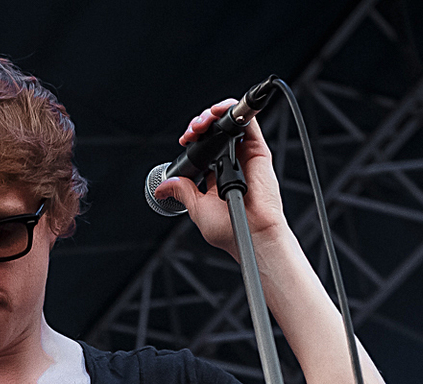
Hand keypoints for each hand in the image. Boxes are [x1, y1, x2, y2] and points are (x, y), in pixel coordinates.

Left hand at [154, 99, 289, 259]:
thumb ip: (182, 192)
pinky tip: (218, 111)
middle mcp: (231, 162)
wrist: (252, 234)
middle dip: (199, 124)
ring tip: (202, 124)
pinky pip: (248, 122)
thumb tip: (163, 188)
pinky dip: (232, 110)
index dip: (192, 139)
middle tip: (191, 133)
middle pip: (214, 131)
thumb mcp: (197, 209)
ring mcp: (245, 155)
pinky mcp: (258, 151)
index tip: (184, 141)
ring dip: (212, 114)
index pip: (203, 148)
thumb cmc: (231, 229)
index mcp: (216, 176)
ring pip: (229, 122)